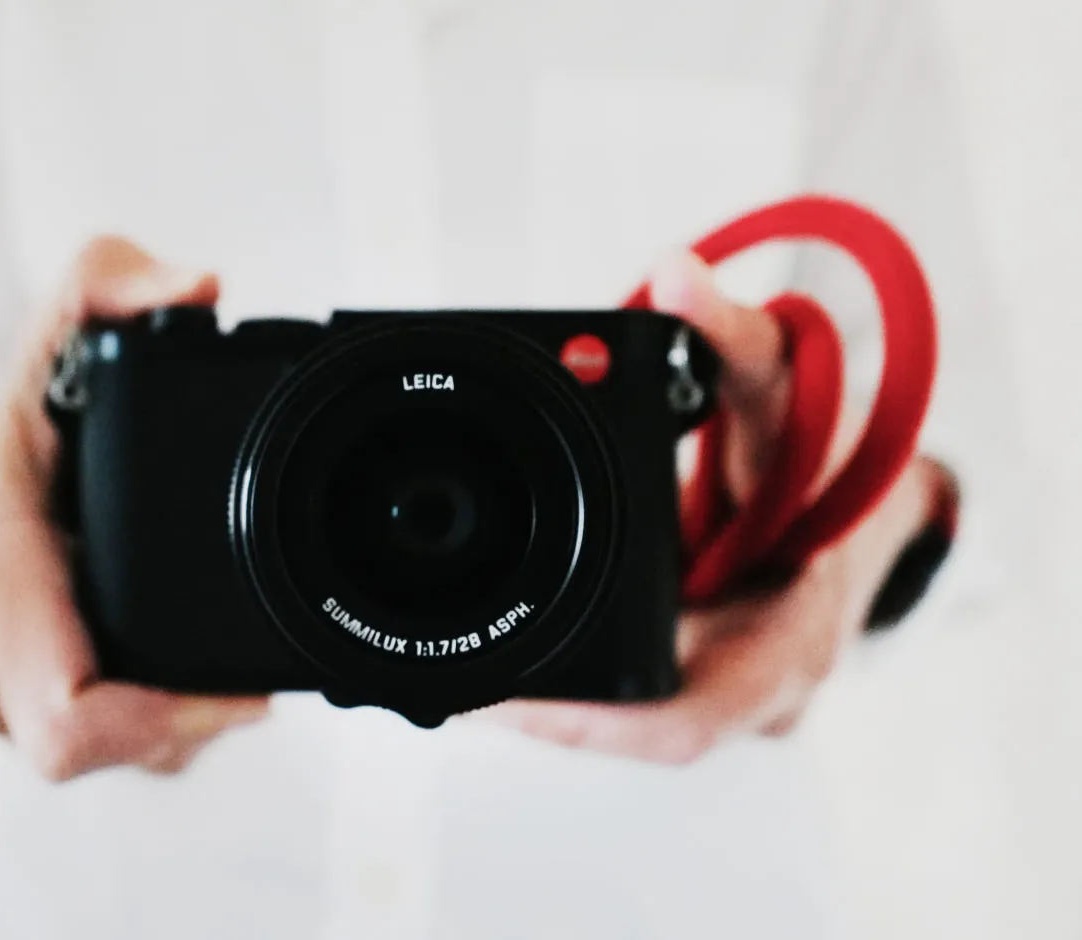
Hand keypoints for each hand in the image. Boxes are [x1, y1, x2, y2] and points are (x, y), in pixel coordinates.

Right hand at [0, 236, 268, 780]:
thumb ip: (109, 284)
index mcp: (1, 592)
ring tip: (226, 646)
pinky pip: (112, 738)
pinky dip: (163, 707)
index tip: (248, 689)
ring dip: (185, 711)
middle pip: (116, 747)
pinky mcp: (33, 712)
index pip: (74, 717)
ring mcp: (9, 700)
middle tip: (256, 661)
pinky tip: (193, 659)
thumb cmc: (8, 424)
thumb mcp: (49, 335)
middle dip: (195, 713)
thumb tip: (199, 287)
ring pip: (122, 750)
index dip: (167, 720)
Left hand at [482, 252, 938, 762]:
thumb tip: (677, 272)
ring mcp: (735, 693)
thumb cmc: (841, 459)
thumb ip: (737, 339)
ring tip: (464, 667)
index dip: (584, 723)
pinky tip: (516, 648)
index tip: (495, 700)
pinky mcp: (707, 679)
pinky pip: (634, 695)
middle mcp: (762, 688)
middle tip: (448, 681)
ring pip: (628, 721)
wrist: (885, 507)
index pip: (678, 719)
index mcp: (789, 639)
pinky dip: (576, 678)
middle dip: (543, 712)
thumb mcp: (794, 399)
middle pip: (633, 731)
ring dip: (551, 702)